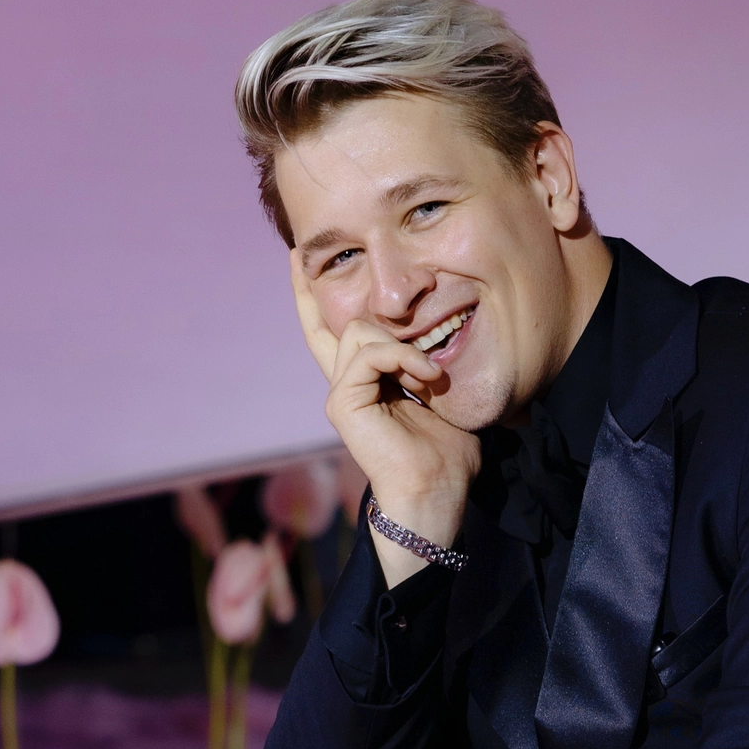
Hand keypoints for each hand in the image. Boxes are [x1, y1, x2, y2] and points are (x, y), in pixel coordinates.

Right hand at [290, 252, 480, 585]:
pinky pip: (369, 353)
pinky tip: (424, 379)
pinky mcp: (342, 401)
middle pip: (338, 323)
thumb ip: (431, 369)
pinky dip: (402, 358)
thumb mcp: (443, 398)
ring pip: (361, 331)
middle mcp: (346, 385)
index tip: (299, 257)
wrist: (434, 491)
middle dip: (362, 311)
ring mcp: (340, 392)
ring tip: (430, 377)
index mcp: (366, 384)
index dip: (310, 295)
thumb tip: (448, 345)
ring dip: (405, 347)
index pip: (332, 331)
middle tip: (385, 327)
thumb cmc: (447, 456)